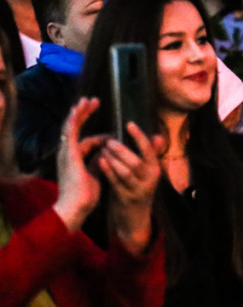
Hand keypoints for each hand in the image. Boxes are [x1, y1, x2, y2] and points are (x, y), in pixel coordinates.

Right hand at [53, 98, 107, 231]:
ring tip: (87, 100)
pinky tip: (79, 109)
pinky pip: (69, 132)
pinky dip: (74, 119)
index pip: (87, 143)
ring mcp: (66, 153)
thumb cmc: (86, 196)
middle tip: (92, 102)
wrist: (76, 206)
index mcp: (75, 160)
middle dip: (84, 115)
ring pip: (70, 126)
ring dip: (79, 112)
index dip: (100, 138)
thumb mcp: (96, 174)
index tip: (114, 136)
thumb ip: (100, 162)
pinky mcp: (68, 153)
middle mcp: (68, 154)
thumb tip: (107, 153)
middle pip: (75, 129)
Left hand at [96, 123, 165, 254]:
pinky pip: (116, 182)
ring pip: (125, 172)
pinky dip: (108, 171)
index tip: (128, 124)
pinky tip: (100, 161)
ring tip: (102, 149)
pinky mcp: (126, 198)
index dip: (139, 136)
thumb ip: (150, 154)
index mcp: (155, 168)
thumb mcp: (147, 171)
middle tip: (109, 141)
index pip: (149, 149)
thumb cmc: (138, 187)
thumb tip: (158, 136)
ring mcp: (138, 189)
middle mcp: (150, 179)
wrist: (136, 216)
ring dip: (113, 160)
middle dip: (121, 150)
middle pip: (136, 161)